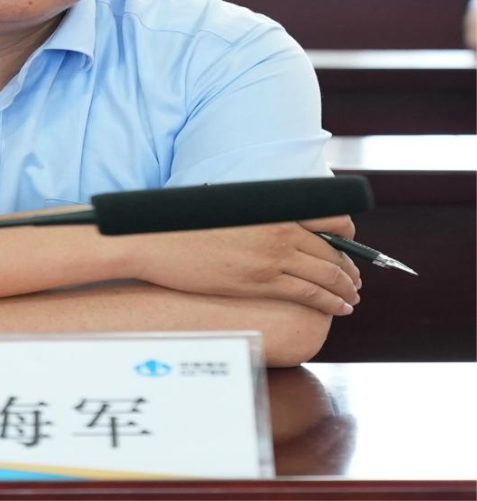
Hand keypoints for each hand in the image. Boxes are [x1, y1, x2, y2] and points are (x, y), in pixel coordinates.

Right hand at [128, 215, 361, 316]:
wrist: (158, 241)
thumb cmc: (184, 224)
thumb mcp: (228, 205)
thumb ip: (258, 213)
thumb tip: (273, 221)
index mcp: (273, 206)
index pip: (332, 216)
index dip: (348, 235)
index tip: (350, 245)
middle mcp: (280, 229)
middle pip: (332, 250)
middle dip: (349, 268)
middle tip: (355, 279)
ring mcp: (273, 256)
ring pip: (327, 274)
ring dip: (345, 287)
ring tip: (351, 296)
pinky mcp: (263, 281)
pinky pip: (311, 293)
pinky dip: (332, 302)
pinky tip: (339, 308)